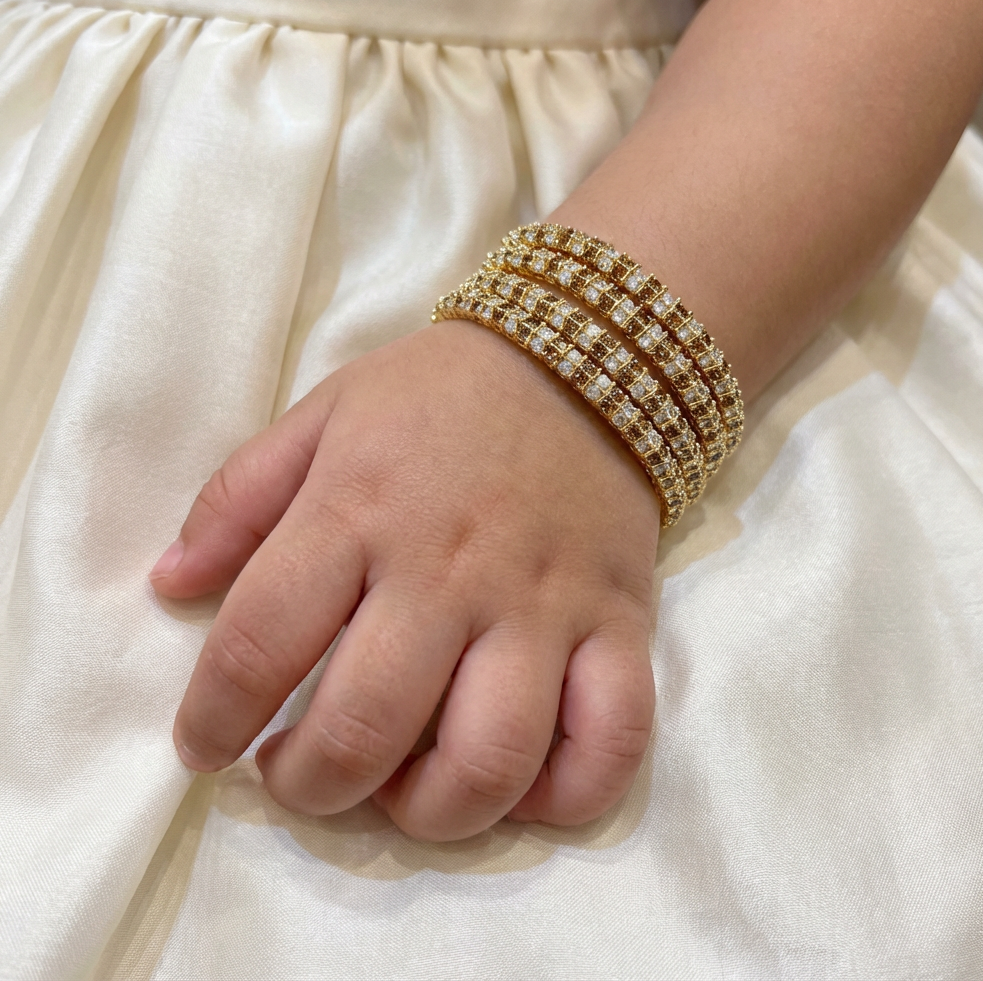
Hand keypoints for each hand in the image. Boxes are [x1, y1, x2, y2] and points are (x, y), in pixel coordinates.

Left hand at [151, 321, 658, 840]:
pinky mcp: (622, 623)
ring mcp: (544, 604)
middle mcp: (450, 570)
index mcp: (358, 510)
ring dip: (427, 813)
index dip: (212, 720)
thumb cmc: (439, 395)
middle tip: (296, 775)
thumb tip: (169, 585)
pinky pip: (611, 742)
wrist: (583, 358)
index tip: (206, 746)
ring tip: (398, 791)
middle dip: (310, 787)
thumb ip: (237, 499)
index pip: (258, 644)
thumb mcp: (324, 415)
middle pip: (366, 729)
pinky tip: (519, 787)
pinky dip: (565, 797)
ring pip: (488, 761)